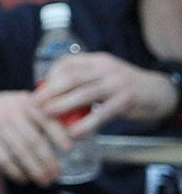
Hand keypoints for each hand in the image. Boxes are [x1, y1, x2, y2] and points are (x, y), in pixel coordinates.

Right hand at [0, 89, 76, 183]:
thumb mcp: (21, 102)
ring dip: (34, 169)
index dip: (59, 135)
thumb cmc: (2, 108)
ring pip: (20, 152)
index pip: (46, 119)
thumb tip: (73, 133)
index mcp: (25, 102)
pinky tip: (23, 178)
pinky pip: (3, 159)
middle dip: (48, 160)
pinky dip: (14, 171)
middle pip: (34, 140)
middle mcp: (11, 113)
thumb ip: (42, 113)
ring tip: (45, 181)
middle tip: (58, 174)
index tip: (69, 149)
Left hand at [33, 51, 176, 130]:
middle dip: (51, 90)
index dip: (51, 76)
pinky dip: (87, 123)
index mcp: (97, 61)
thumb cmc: (122, 88)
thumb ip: (81, 83)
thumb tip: (50, 97)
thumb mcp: (102, 77)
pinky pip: (103, 113)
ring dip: (64, 104)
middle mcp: (106, 68)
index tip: (39, 90)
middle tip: (35, 102)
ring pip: (85, 93)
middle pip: (73, 76)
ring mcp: (116, 83)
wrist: (157, 92)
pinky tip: (75, 132)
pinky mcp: (126, 100)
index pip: (68, 63)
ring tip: (48, 114)